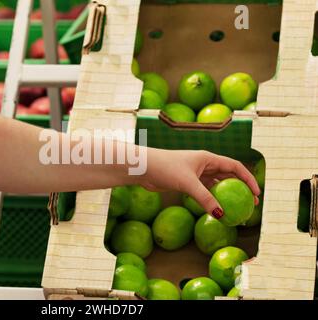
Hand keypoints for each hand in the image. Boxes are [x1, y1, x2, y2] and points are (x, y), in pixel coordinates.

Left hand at [140, 149, 260, 217]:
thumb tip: (220, 215)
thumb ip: (204, 198)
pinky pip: (205, 191)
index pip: (235, 166)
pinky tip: (217, 209)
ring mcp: (195, 173)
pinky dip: (212, 199)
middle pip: (228, 176)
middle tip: (251, 204)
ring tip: (237, 209)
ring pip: (217, 184)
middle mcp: (204, 164)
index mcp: (208, 158)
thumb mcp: (188, 183)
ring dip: (227, 195)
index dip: (248, 178)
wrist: (144, 168)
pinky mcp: (187, 182)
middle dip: (241, 188)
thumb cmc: (165, 168)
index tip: (256, 193)